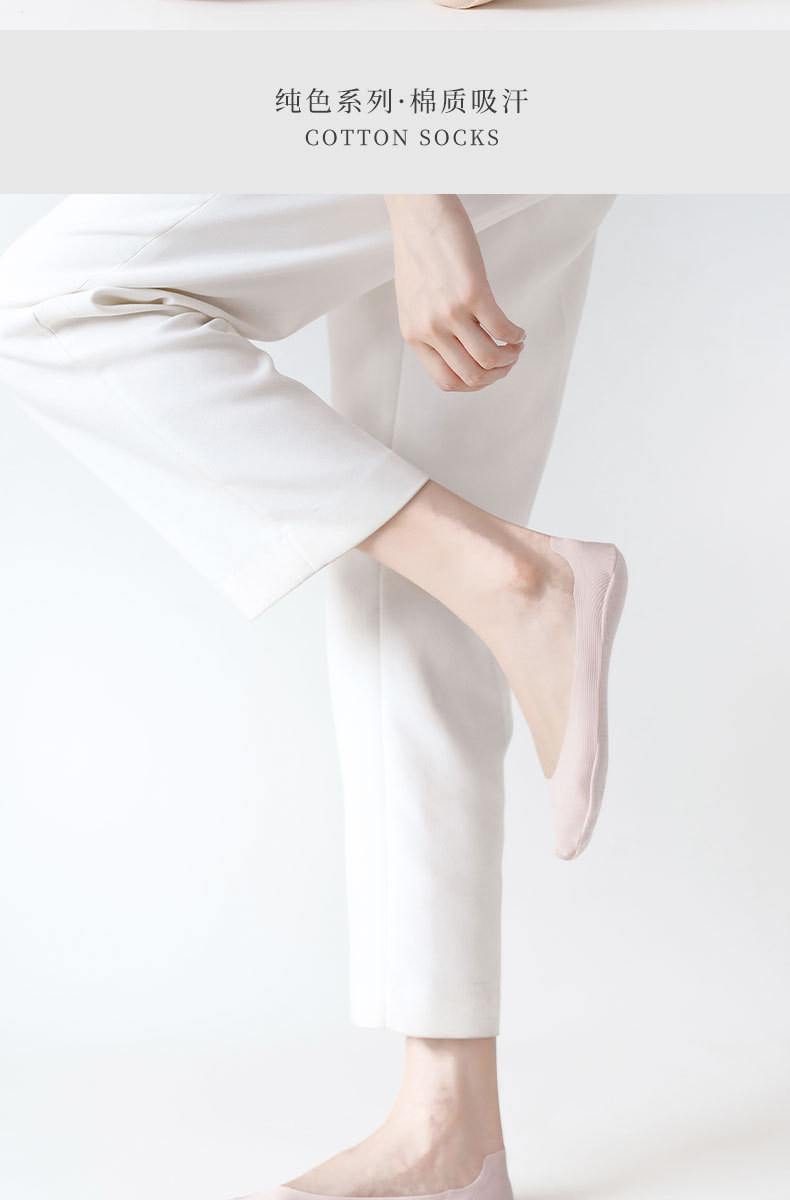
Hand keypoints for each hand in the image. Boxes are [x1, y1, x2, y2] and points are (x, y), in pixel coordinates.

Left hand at [385, 194, 524, 392]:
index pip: (447, 381)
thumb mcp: (414, 301)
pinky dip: (516, 335)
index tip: (488, 371)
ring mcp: (450, 313)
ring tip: (516, 344)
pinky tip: (518, 330)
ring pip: (490, 359)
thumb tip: (459, 349)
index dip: (474, 383)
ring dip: (510, 356)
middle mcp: (430, 329)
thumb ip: (431, 328)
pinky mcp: (472, 293)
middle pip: (472, 376)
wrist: (418, 214)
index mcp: (414, 335)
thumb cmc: (418, 252)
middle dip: (497, 374)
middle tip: (508, 359)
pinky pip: (502, 329)